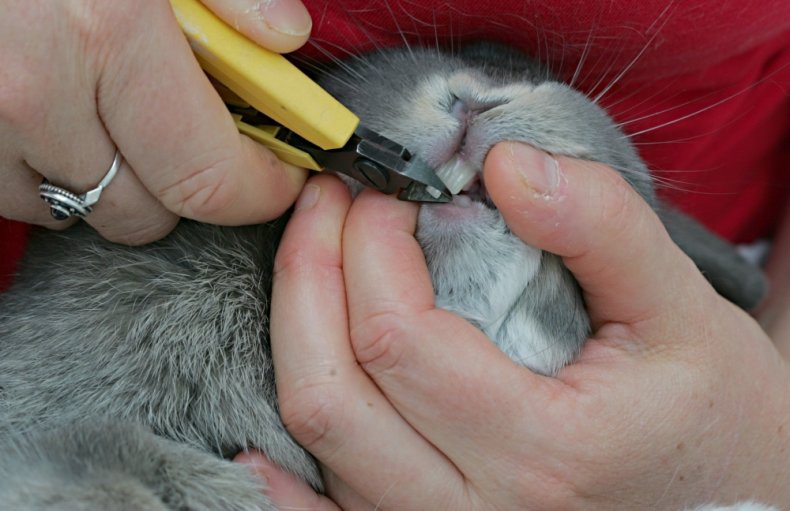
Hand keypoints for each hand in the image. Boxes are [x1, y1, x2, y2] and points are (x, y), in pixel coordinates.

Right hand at [0, 0, 311, 244]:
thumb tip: (284, 36)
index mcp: (104, 30)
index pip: (209, 177)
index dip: (260, 187)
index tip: (279, 175)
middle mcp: (30, 91)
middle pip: (144, 212)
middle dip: (183, 184)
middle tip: (191, 133)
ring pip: (75, 208)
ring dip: (107, 176)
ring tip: (103, 104)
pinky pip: (12, 192)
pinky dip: (43, 167)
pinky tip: (48, 111)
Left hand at [263, 142, 789, 509]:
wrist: (726, 497)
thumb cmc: (712, 415)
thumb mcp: (685, 312)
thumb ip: (603, 229)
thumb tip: (507, 166)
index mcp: (540, 449)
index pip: (397, 336)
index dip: (369, 246)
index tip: (384, 190)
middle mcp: (473, 510)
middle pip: (332, 390)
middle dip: (310, 274)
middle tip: (329, 203)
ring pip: (318, 440)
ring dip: (298, 337)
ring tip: (316, 261)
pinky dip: (282, 476)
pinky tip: (260, 439)